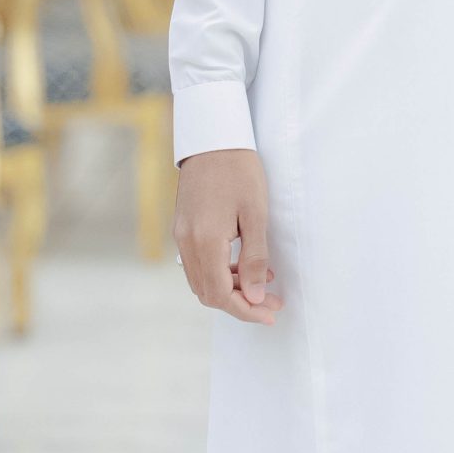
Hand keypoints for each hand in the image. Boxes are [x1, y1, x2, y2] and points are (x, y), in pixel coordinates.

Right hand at [174, 147, 282, 323]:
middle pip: (208, 293)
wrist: (213, 139)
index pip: (221, 294)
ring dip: (231, 289)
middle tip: (272, 302)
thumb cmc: (239, 171)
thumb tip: (256, 297)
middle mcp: (186, 242)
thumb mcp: (256, 215)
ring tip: (264, 283)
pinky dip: (221, 272)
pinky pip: (198, 264)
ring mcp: (181, 235)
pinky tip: (245, 265)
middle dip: (241, 304)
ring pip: (202, 280)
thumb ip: (255, 259)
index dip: (246, 310)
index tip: (270, 314)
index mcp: (205, 241)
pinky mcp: (182, 228)